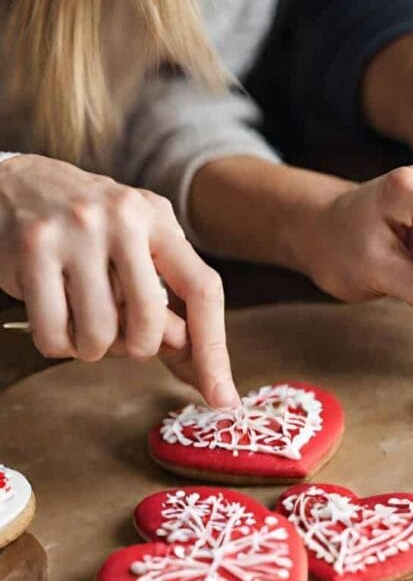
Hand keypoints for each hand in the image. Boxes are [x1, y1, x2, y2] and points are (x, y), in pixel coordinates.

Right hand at [0, 155, 237, 406]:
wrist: (14, 182)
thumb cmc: (88, 231)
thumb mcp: (137, 249)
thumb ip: (169, 305)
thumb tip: (204, 372)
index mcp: (159, 219)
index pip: (203, 290)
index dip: (214, 351)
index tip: (222, 398)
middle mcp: (123, 218)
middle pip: (149, 323)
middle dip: (136, 348)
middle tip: (118, 333)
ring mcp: (76, 231)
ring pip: (99, 335)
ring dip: (90, 348)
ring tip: (80, 318)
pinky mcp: (33, 248)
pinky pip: (54, 334)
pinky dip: (57, 343)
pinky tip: (54, 316)